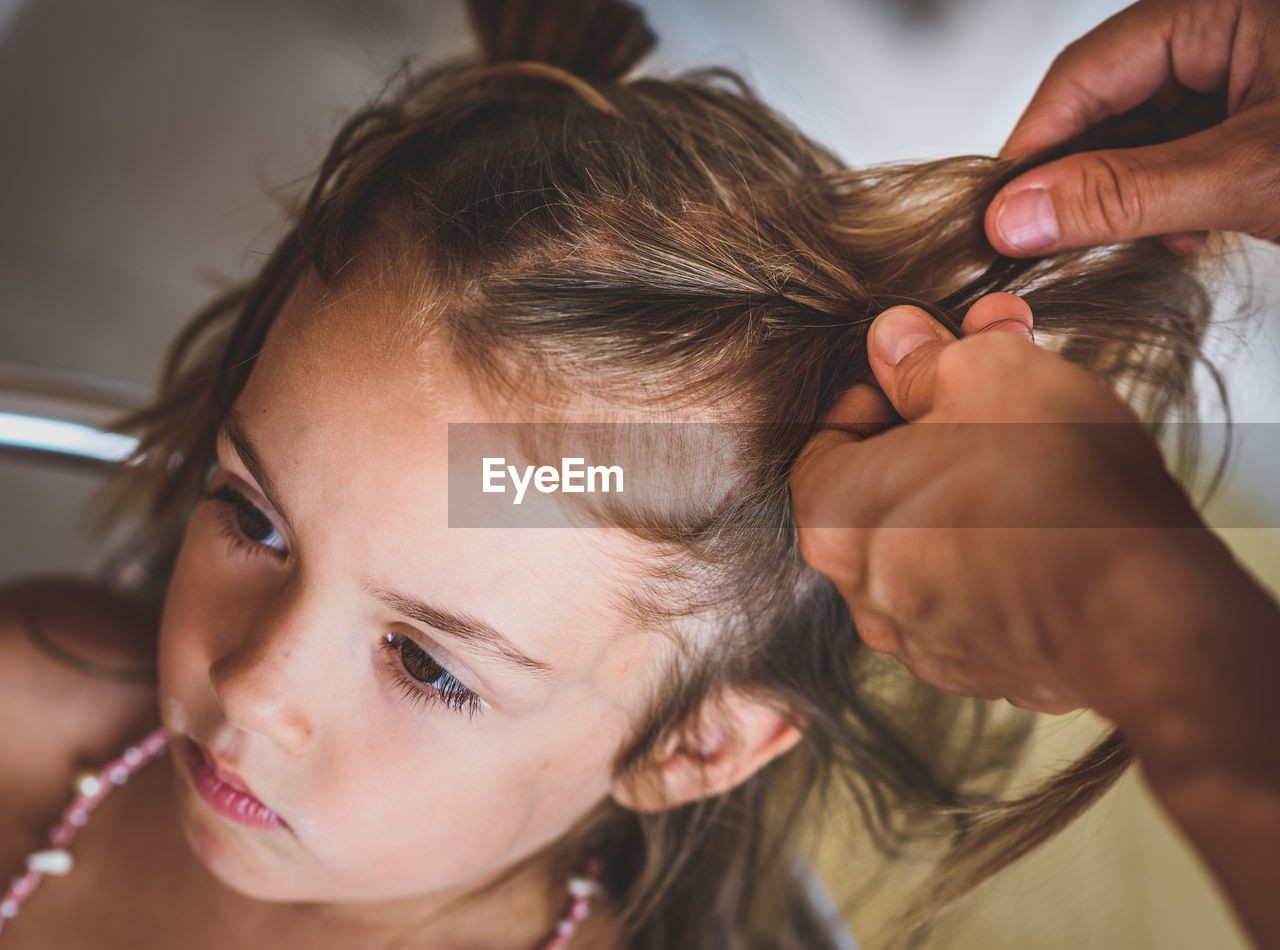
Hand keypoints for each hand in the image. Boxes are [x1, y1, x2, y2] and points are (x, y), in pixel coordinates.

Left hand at [789, 293, 1208, 714]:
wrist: (1144, 611)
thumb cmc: (1055, 484)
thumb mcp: (986, 373)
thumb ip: (924, 357)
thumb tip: (895, 341)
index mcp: (834, 519)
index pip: (824, 439)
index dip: (880, 388)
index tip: (927, 364)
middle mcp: (863, 591)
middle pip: (883, 488)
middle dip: (934, 429)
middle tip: (991, 385)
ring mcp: (923, 640)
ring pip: (930, 541)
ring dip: (970, 487)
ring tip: (1035, 444)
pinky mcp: (985, 667)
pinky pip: (975, 591)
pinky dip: (1002, 549)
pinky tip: (1052, 514)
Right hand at [985, 0, 1279, 255]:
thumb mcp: (1247, 175)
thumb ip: (1126, 193)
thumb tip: (1019, 215)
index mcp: (1221, 8)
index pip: (1083, 73)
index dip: (1033, 149)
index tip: (1000, 215)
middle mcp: (1227, 31)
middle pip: (1107, 105)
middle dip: (1085, 179)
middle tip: (1054, 240)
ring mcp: (1246, 74)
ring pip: (1142, 135)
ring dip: (1128, 197)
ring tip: (1143, 240)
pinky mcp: (1257, 118)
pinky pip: (1183, 152)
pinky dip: (1170, 199)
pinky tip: (1184, 231)